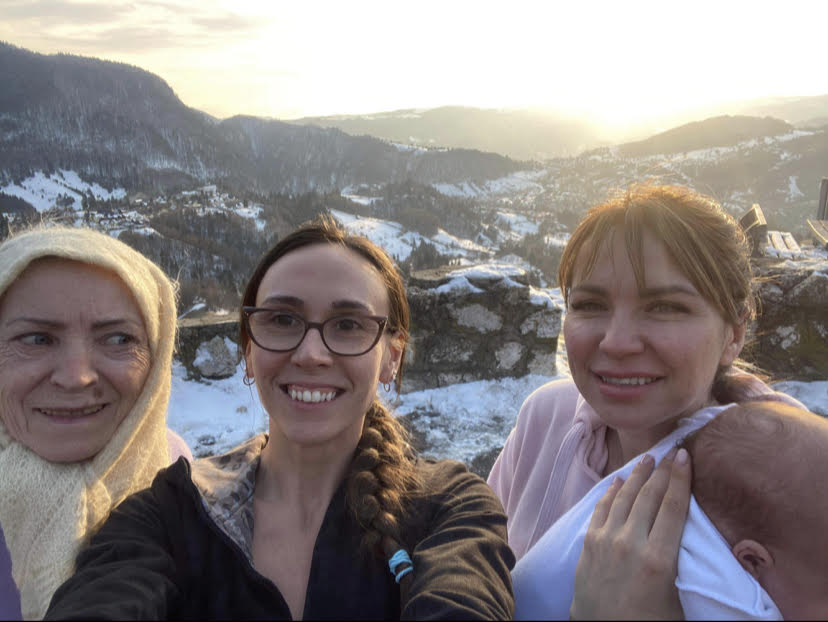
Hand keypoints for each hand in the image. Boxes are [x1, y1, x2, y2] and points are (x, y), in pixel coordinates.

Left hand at [570, 448, 690, 619]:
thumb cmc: (648, 621)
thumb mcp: (676, 596)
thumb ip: (682, 562)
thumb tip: (691, 533)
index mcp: (659, 559)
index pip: (673, 507)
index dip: (680, 478)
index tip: (686, 456)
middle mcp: (630, 543)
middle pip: (650, 496)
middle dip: (662, 470)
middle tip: (672, 450)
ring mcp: (606, 540)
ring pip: (624, 497)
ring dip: (637, 475)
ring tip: (647, 458)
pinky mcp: (589, 543)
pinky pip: (602, 509)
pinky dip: (611, 492)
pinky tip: (619, 480)